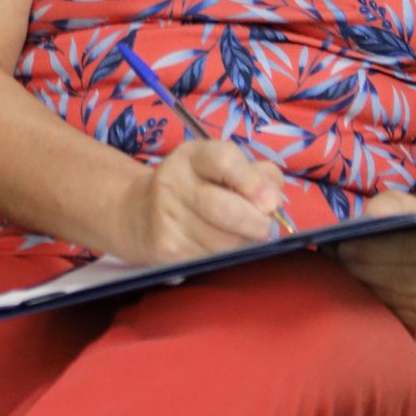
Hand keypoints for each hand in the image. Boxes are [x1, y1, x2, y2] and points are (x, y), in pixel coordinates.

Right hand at [115, 138, 286, 267]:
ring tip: (239, 236)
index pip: (225, 160)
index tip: (270, 201)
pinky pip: (212, 259)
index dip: (254, 182)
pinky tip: (218, 247)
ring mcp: (167, 217)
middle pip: (227, 209)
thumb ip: (257, 174)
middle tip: (265, 228)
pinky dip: (225, 257)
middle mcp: (174, 182)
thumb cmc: (194, 187)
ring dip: (243, 244)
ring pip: (224, 242)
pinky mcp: (167, 248)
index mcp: (192, 156)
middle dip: (257, 224)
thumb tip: (275, 199)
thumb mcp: (220, 168)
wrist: (140, 214)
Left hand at [334, 186, 415, 331]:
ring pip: (392, 298)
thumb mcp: (402, 204)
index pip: (406, 250)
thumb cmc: (412, 222)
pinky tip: (360, 286)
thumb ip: (387, 205)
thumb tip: (371, 217)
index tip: (343, 246)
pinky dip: (373, 300)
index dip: (372, 249)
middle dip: (361, 267)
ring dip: (364, 284)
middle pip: (397, 278)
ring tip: (343, 268)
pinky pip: (393, 313)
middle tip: (337, 257)